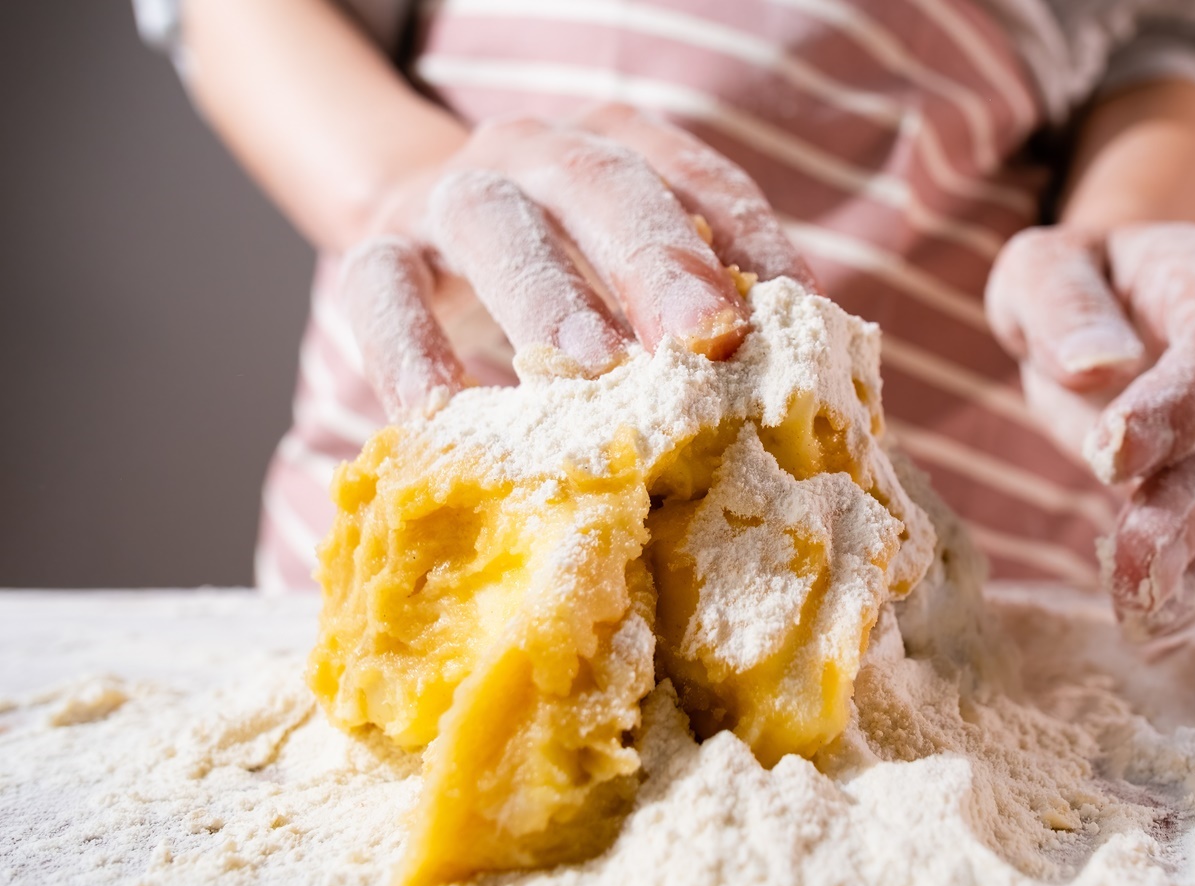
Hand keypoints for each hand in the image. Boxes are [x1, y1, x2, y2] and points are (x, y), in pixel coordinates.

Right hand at [339, 104, 815, 419]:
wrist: (420, 242)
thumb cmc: (565, 280)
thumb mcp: (630, 278)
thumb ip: (699, 317)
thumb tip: (806, 406)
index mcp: (620, 148)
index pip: (698, 178)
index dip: (751, 236)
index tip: (799, 307)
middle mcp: (537, 153)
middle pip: (603, 185)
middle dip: (661, 260)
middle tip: (708, 337)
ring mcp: (450, 194)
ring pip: (497, 225)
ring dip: (551, 298)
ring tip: (597, 373)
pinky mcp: (377, 249)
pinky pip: (382, 291)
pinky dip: (411, 351)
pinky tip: (446, 417)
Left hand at [986, 222, 1194, 638]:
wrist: (1107, 308)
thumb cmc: (1074, 286)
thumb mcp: (1040, 268)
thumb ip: (1062, 303)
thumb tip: (1096, 365)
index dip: (1185, 402)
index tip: (1112, 452)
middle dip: (1186, 510)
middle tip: (1129, 565)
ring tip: (1139, 615)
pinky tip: (1156, 626)